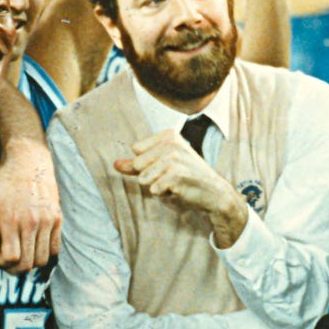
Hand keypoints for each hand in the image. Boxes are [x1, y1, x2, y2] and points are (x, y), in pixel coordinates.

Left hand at [0, 138, 61, 273]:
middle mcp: (31, 223)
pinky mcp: (58, 219)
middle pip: (28, 263)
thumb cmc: (5, 180)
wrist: (30, 162)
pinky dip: (46, 253)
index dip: (3, 262)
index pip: (12, 257)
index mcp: (12, 220)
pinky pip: (55, 248)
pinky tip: (35, 244)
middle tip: (9, 258)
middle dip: (15, 267)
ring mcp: (47, 222)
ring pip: (43, 259)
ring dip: (31, 262)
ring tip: (22, 251)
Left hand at [113, 128, 248, 245]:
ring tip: (174, 184)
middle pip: (137, 164)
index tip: (166, 167)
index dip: (147, 164)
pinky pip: (153, 188)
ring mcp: (174, 158)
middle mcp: (171, 143)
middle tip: (171, 177)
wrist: (214, 192)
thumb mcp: (161, 166)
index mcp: (168, 135)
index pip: (136, 150)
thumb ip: (136, 164)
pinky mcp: (176, 175)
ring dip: (156, 186)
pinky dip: (163, 194)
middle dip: (150, 176)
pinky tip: (178, 190)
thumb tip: (114, 164)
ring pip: (143, 178)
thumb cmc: (186, 178)